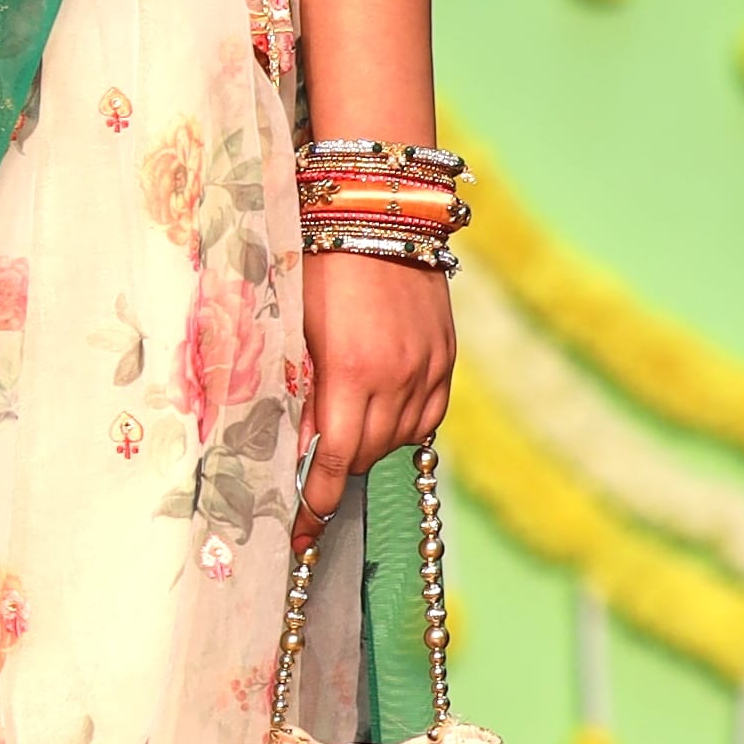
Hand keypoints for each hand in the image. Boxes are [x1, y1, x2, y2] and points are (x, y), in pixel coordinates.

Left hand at [297, 245, 454, 546]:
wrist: (377, 209)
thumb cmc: (317, 262)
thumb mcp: (295, 328)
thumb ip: (299, 391)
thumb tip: (297, 450)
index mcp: (349, 372)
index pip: (334, 461)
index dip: (315, 502)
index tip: (300, 533)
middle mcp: (396, 377)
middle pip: (366, 455)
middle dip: (336, 468)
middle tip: (312, 470)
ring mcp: (427, 367)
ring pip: (399, 439)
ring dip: (370, 445)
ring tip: (345, 427)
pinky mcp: (447, 356)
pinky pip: (429, 415)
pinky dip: (404, 426)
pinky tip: (383, 414)